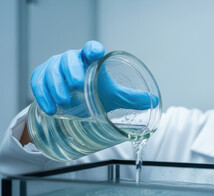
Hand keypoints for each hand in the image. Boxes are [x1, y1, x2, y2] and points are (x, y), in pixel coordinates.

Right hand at [31, 40, 157, 114]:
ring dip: (55, 85)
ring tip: (63, 101)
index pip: (90, 48)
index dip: (92, 49)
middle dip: (71, 70)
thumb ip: (132, 98)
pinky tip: (49, 108)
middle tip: (76, 84)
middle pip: (68, 59)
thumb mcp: (113, 95)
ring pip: (50, 71)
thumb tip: (154, 101)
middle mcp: (71, 60)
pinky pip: (37, 83)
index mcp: (90, 60)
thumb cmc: (95, 92)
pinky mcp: (40, 78)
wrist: (74, 101)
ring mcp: (54, 68)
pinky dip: (42, 96)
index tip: (94, 53)